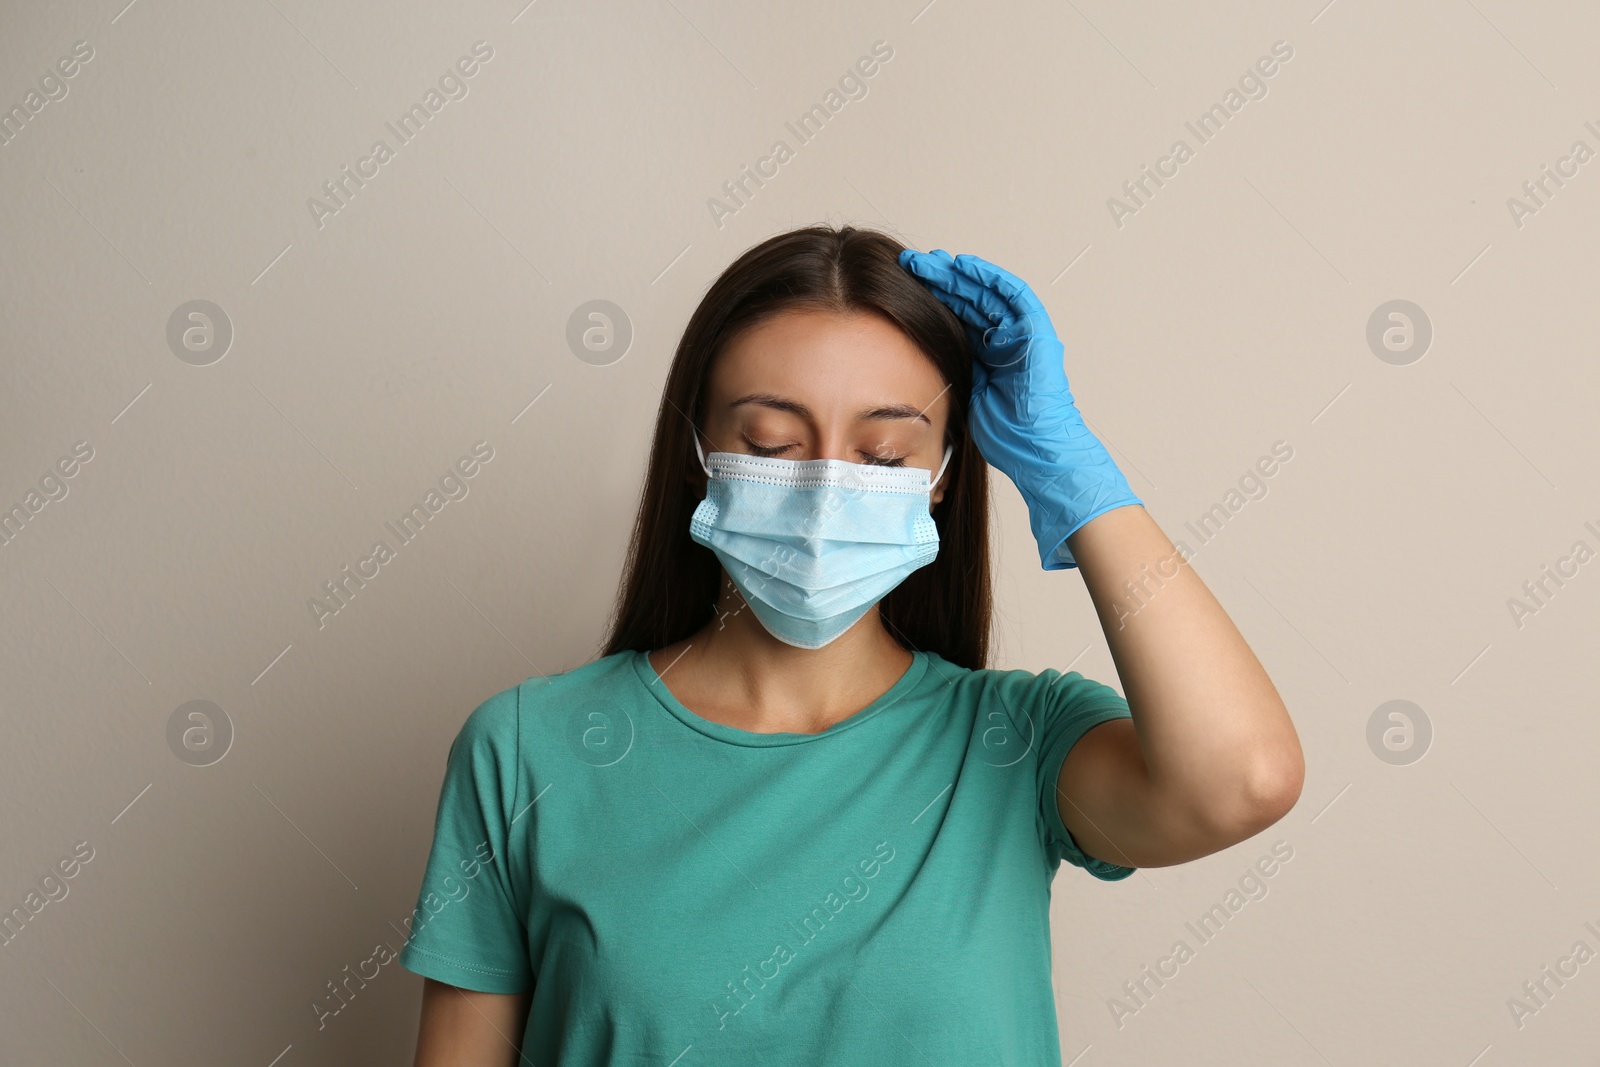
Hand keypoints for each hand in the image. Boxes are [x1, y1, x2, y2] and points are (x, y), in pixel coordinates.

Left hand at [898, 248, 1141, 568]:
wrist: (1038, 449)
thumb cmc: (1007, 434)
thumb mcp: (966, 394)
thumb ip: (952, 370)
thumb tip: (913, 361)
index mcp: (989, 355)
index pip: (958, 317)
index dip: (932, 300)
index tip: (902, 286)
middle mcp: (1006, 339)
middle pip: (970, 300)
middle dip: (940, 280)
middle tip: (910, 263)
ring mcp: (1022, 334)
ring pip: (988, 293)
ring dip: (959, 274)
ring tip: (930, 260)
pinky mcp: (1035, 332)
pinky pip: (1013, 296)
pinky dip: (989, 278)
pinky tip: (964, 266)